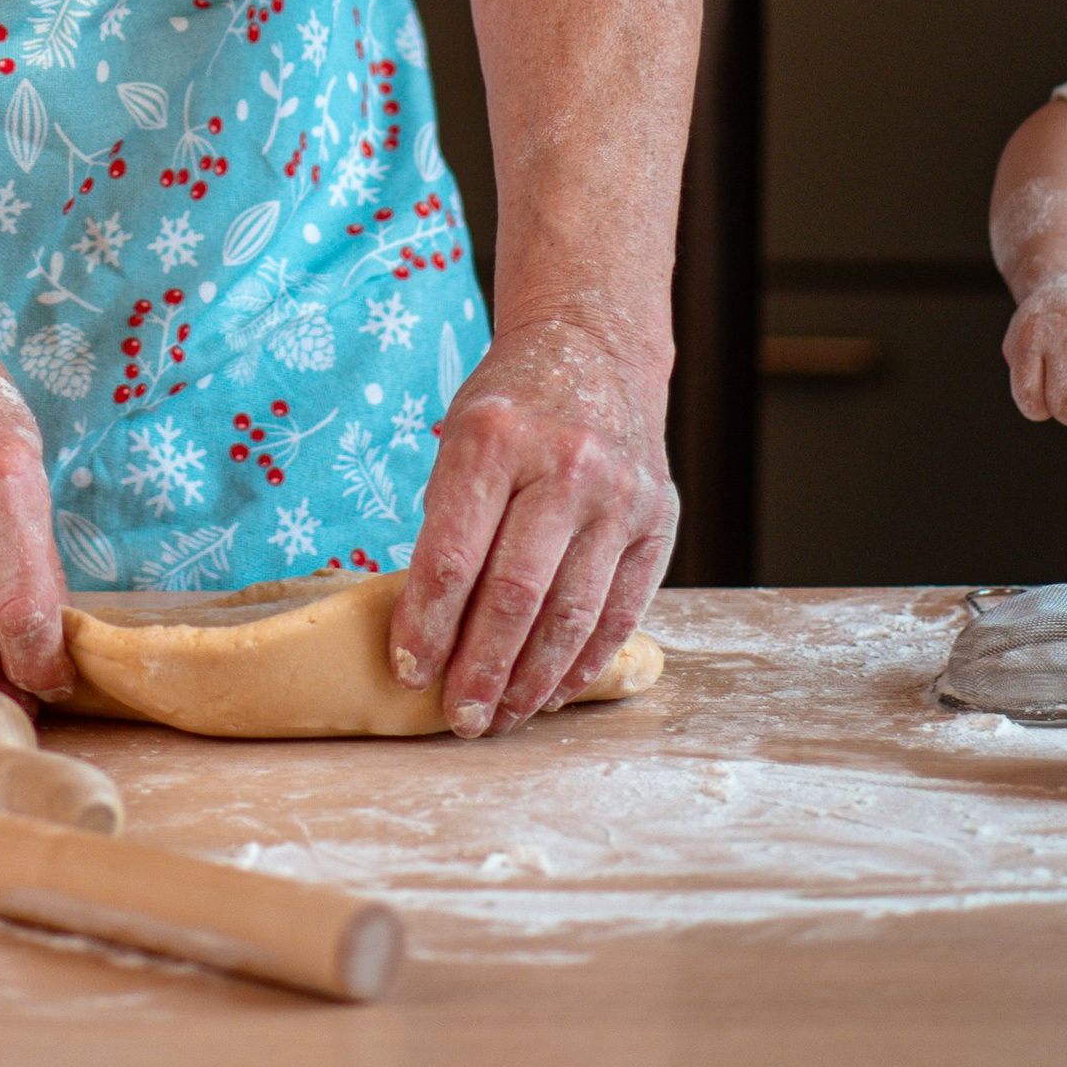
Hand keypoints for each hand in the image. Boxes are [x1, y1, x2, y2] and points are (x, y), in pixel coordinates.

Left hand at [389, 315, 675, 736]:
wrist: (592, 348)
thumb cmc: (509, 407)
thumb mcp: (460, 439)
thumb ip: (450, 523)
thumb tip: (430, 631)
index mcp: (494, 437)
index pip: (453, 555)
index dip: (428, 624)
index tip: (408, 670)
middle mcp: (564, 465)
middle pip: (516, 595)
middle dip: (480, 670)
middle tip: (458, 718)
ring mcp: (619, 494)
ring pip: (571, 614)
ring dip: (532, 681)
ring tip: (500, 716)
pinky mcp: (658, 520)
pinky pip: (620, 610)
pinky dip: (584, 660)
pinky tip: (554, 691)